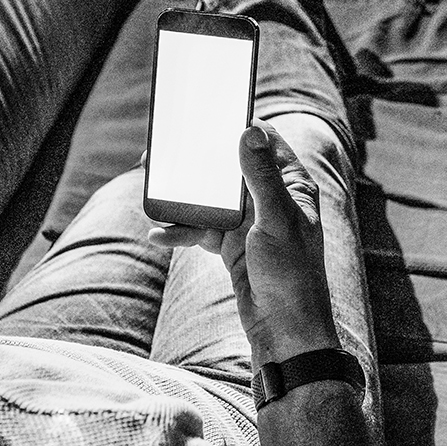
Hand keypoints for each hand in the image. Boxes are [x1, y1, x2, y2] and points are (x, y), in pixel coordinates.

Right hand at [149, 122, 339, 363]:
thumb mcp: (277, 220)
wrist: (284, 330)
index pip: (264, 141)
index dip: (237, 126)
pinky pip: (201, 229)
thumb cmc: (292, 275)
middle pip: (228, 169)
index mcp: (291, 185)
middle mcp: (270, 198)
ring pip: (210, 200)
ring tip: (153, 198)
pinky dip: (181, 231)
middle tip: (164, 156)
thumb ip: (261, 177)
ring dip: (183, 201)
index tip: (207, 116)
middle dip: (197, 163)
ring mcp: (249, 222)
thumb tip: (249, 132)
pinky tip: (159, 234)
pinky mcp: (231, 245)